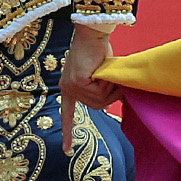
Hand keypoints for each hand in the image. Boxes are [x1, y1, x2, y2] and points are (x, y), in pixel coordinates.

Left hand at [58, 26, 121, 154]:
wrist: (92, 32)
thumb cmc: (98, 48)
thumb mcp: (100, 73)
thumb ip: (101, 87)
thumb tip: (112, 100)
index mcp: (68, 87)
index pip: (67, 113)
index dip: (68, 131)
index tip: (66, 149)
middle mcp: (67, 88)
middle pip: (96, 106)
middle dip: (110, 93)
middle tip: (113, 77)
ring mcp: (71, 86)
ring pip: (100, 100)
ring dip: (110, 86)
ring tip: (107, 70)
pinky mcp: (78, 81)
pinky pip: (100, 91)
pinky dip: (108, 81)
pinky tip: (103, 68)